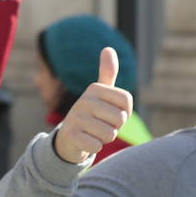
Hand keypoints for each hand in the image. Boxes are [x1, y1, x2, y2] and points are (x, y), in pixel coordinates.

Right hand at [54, 47, 130, 163]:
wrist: (69, 138)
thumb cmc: (92, 115)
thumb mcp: (100, 94)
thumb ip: (107, 73)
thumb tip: (107, 49)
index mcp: (94, 88)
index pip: (126, 102)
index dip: (124, 113)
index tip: (111, 113)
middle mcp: (83, 100)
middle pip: (119, 118)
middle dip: (115, 127)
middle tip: (102, 125)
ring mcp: (75, 118)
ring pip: (109, 134)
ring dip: (105, 138)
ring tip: (94, 133)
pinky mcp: (70, 135)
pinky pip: (96, 145)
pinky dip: (95, 147)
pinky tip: (86, 142)